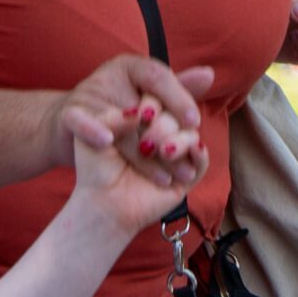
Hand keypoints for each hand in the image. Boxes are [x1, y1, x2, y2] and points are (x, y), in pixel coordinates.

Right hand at [56, 54, 209, 167]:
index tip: (194, 122)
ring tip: (163, 175)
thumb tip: (209, 74)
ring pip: (118, 120)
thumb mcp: (148, 99)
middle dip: (163, 133)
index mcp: (132, 67)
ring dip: (138, 149)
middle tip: (181, 155)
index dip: (178, 97)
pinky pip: (80, 120)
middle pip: (141, 102)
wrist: (72, 129)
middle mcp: (110, 75)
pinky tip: (107, 143)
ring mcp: (87, 93)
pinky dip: (93, 129)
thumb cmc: (118, 113)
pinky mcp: (69, 113)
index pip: (158, 76)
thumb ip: (178, 88)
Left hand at [71, 98, 207, 233]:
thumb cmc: (96, 167)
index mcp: (142, 115)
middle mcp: (162, 130)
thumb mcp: (96, 134)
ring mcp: (176, 151)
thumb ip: (115, 116)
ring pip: (190, 132)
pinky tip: (185, 151)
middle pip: (175, 113)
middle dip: (162, 125)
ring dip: (178, 139)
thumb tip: (139, 112)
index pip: (159, 94)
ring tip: (162, 152)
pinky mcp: (187, 174)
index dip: (155, 102)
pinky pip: (202, 158)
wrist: (102, 202)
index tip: (143, 115)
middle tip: (145, 145)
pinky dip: (196, 152)